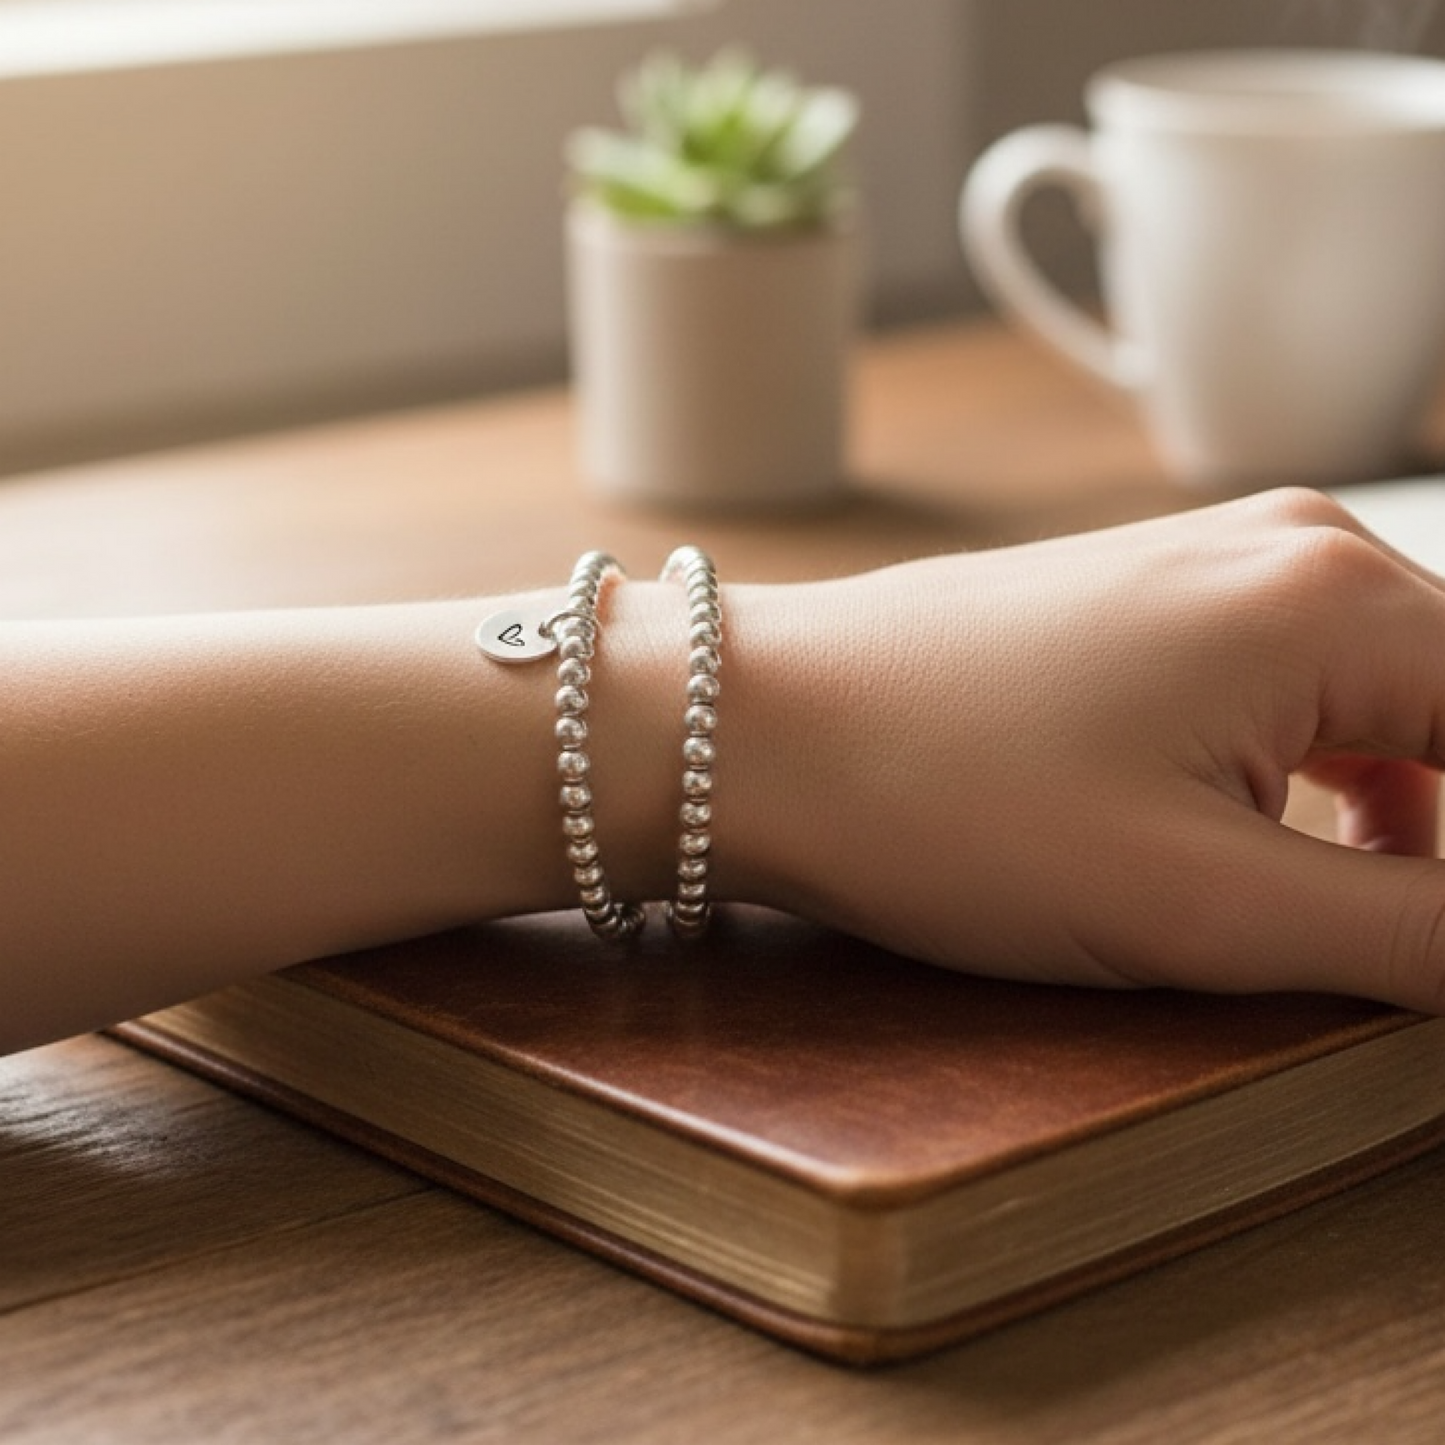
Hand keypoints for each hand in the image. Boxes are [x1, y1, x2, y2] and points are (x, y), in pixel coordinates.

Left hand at [721, 488, 1444, 1010]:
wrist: (756, 729)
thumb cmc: (946, 806)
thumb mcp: (1206, 906)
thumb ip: (1418, 934)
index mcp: (1341, 602)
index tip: (1419, 952)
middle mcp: (1295, 552)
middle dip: (1442, 844)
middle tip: (1383, 947)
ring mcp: (1214, 567)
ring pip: (1392, 703)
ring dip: (1409, 819)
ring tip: (1356, 922)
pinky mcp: (1149, 604)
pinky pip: (1301, 691)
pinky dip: (1328, 782)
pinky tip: (1279, 852)